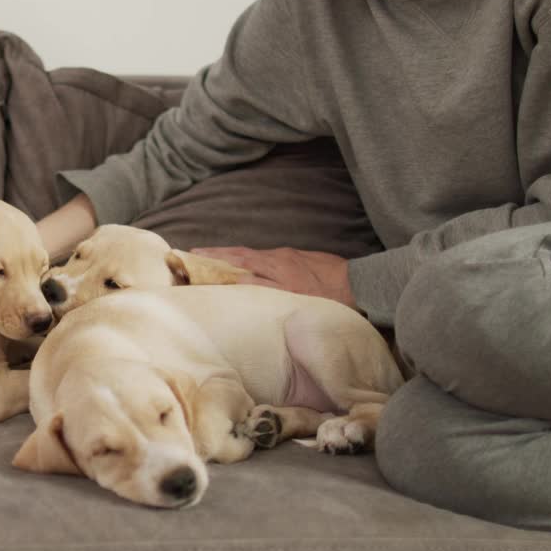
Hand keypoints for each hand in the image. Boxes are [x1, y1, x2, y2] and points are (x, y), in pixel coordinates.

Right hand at [190, 246, 355, 308]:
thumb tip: (234, 278)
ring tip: (214, 259)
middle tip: (194, 254)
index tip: (191, 255)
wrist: (360, 285)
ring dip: (232, 256)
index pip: (235, 258)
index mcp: (273, 264)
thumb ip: (262, 285)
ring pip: (254, 255)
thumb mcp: (291, 295)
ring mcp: (290, 256)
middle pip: (241, 253)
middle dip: (216, 254)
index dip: (212, 257)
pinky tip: (248, 266)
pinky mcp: (300, 258)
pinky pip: (268, 257)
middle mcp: (278, 256)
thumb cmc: (326, 297)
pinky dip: (251, 260)